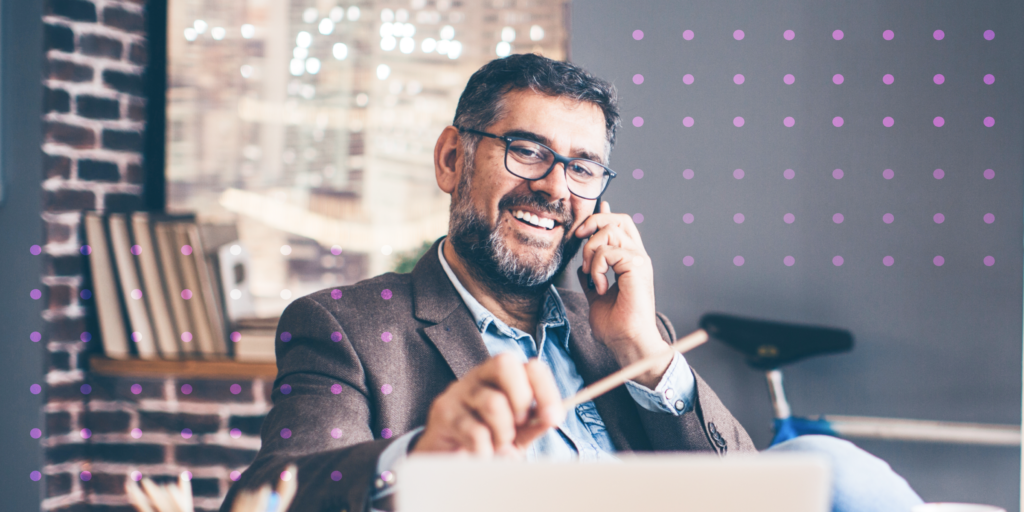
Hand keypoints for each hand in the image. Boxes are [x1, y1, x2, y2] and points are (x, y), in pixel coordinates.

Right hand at [410, 353, 563, 456]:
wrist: (448, 459)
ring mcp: (459, 392)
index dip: (546, 390)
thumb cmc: (487, 439)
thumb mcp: (518, 433)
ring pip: (493, 402)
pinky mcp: (443, 413)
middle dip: (522, 399)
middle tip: (520, 424)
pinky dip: (486, 451)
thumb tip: (551, 417)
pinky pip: (475, 432)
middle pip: (505, 364)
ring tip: (498, 444)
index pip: (530, 366)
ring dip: (503, 432)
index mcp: (502, 376)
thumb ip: (535, 424)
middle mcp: (479, 376)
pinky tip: (481, 454)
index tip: (554, 417)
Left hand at [574, 201, 670, 386]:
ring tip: (592, 275)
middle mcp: (638, 257)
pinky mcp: (637, 267)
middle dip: (593, 223)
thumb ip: (592, 277)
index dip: (605, 216)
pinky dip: (597, 269)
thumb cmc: (616, 325)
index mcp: (631, 261)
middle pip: (618, 221)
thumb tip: (582, 266)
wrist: (627, 342)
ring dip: (591, 252)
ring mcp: (640, 261)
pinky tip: (600, 287)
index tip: (587, 220)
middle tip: (579, 240)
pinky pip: (608, 253)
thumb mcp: (596, 294)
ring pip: (609, 233)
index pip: (621, 227)